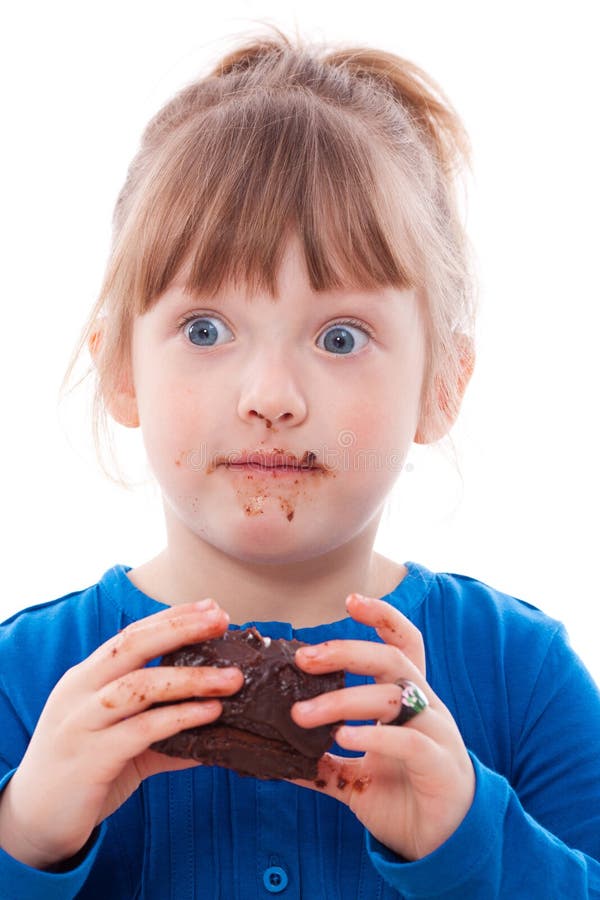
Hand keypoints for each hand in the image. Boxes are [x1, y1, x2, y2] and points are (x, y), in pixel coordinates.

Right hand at [0, 599, 242, 868]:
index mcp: (85, 678)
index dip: (172, 618)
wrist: (33, 822)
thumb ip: (164, 730)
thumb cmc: (82, 772)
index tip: (212, 607)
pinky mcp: (90, 758)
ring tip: (233, 679)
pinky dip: (180, 718)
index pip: (132, 634)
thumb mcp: (123, 742)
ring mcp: (81, 723)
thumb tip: (217, 723)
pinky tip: (210, 714)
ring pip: (140, 686)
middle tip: (221, 621)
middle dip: (181, 628)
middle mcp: (79, 691)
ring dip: (191, 678)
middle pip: (133, 645)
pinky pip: (141, 730)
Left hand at [290, 594, 474, 861]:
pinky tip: (343, 738)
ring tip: (302, 715)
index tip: (350, 601)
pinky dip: (374, 735)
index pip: (402, 644)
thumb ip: (321, 760)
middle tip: (302, 659)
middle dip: (346, 651)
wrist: (443, 845)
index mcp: (407, 700)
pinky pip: (408, 740)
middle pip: (391, 660)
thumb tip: (271, 754)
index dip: (382, 617)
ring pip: (394, 696)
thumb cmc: (402, 795)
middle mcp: (425, 706)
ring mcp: (436, 732)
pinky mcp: (439, 764)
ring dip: (343, 699)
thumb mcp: (355, 774)